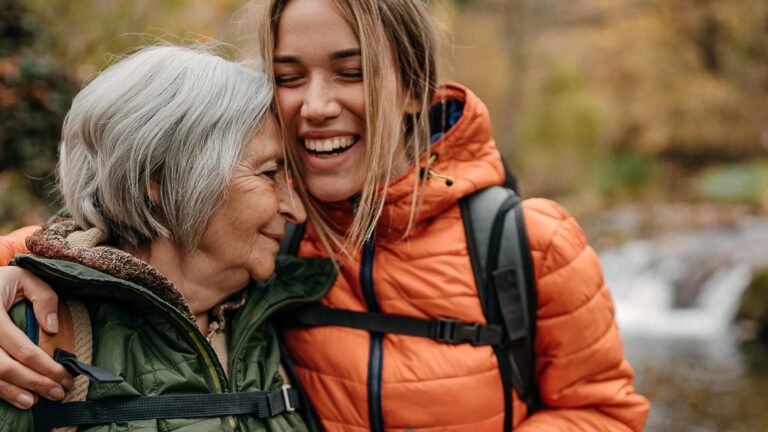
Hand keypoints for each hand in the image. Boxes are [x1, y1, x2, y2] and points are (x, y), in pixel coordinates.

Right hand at [0, 267, 72, 408]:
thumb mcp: (23, 278)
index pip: (22, 349)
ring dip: (13, 393)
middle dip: (35, 383)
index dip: (46, 367)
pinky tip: (15, 396)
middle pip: (6, 368)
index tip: (67, 376)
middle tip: (59, 393)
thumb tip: (52, 329)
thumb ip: (43, 297)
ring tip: (36, 401)